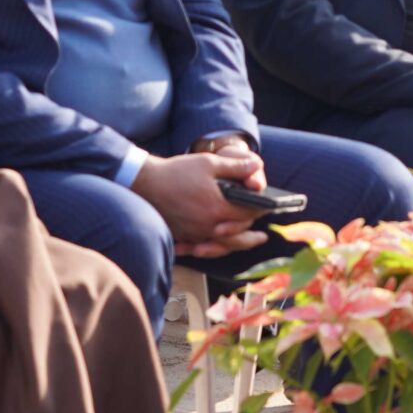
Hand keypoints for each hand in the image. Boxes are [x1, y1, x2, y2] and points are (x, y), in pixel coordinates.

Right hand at [132, 147, 266, 259]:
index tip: (266, 208)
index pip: (247, 214)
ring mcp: (195, 233)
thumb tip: (257, 167)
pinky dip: (214, 249)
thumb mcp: (208, 163)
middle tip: (262, 235)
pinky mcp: (184, 236)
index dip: (259, 211)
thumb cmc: (177, 172)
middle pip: (238, 235)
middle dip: (251, 232)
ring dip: (238, 245)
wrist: (146, 183)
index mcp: (218, 207)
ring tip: (248, 245)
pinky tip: (218, 248)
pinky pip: (204, 247)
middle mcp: (208, 225)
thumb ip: (235, 167)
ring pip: (223, 246)